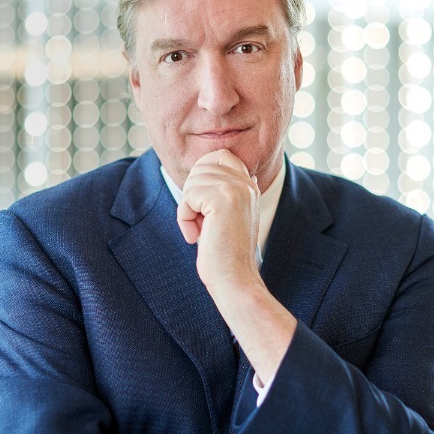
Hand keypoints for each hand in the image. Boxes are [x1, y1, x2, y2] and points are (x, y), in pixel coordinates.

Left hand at [177, 149, 295, 384]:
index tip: (202, 204)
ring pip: (193, 181)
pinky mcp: (223, 198)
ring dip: (188, 208)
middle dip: (192, 194)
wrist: (234, 279)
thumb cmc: (224, 253)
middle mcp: (246, 183)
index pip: (220, 155)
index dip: (202, 172)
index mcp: (249, 185)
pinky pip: (188, 196)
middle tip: (201, 220)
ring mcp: (236, 188)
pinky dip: (184, 218)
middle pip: (201, 166)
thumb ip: (219, 191)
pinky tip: (196, 236)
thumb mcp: (224, 214)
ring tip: (200, 230)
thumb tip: (200, 170)